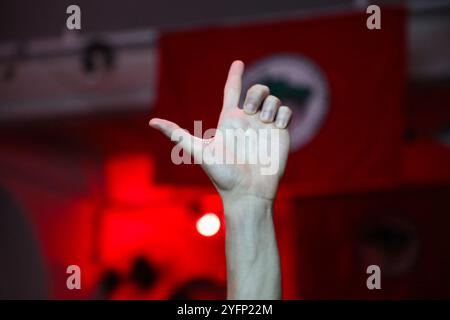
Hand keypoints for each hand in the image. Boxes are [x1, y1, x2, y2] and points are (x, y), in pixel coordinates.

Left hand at [149, 60, 292, 203]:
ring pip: (272, 98)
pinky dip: (283, 114)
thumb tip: (151, 122)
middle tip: (251, 110)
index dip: (235, 75)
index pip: (232, 91)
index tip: (237, 62)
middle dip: (256, 91)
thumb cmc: (222, 175)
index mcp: (230, 120)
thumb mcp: (198, 151)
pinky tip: (276, 126)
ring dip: (269, 105)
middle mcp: (248, 121)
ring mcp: (265, 127)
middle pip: (256, 90)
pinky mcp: (280, 134)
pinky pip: (286, 112)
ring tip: (264, 123)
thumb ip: (177, 134)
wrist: (248, 193)